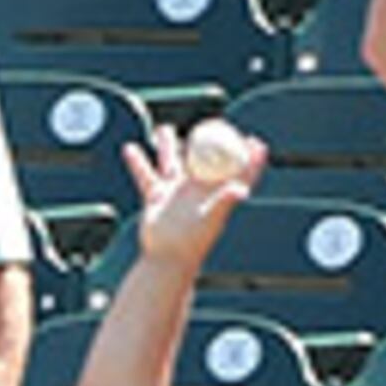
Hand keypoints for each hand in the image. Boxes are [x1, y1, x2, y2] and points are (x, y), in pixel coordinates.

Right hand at [123, 122, 262, 262]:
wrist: (166, 260)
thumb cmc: (192, 245)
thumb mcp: (212, 219)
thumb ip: (225, 201)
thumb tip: (243, 189)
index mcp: (214, 193)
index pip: (234, 171)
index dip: (247, 157)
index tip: (254, 141)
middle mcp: (196, 190)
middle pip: (202, 159)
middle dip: (205, 142)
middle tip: (206, 125)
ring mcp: (175, 192)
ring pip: (171, 161)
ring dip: (166, 145)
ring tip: (163, 130)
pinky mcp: (157, 197)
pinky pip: (146, 175)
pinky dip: (138, 163)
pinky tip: (131, 149)